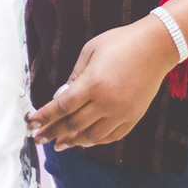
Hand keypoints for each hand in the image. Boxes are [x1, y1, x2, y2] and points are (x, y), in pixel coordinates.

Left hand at [26, 18, 175, 150]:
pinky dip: (96, 141)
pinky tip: (84, 142)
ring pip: (92, 135)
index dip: (45, 116)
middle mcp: (107, 102)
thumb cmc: (120, 42)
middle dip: (53, 132)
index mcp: (93, 83)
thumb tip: (61, 97)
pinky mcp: (134, 117)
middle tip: (38, 138)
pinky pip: (112, 136)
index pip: (62, 106)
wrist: (156, 46)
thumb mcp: (90, 51)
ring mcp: (122, 112)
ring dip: (72, 141)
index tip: (31, 123)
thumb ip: (75, 76)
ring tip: (58, 144)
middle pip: (74, 124)